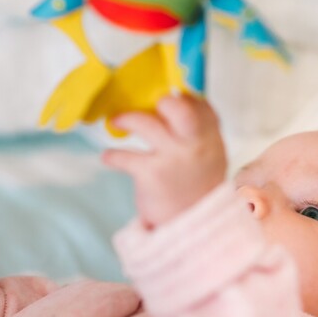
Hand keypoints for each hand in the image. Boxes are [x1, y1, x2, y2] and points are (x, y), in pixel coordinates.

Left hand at [102, 95, 226, 228]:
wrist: (191, 220)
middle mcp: (194, 143)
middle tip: (149, 104)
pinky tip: (108, 157)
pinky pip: (125, 157)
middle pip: (180, 109)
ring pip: (145, 124)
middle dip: (163, 101)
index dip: (180, 96)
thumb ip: (196, 127)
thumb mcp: (207, 151)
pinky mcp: (152, 175)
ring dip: (126, 119)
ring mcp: (173, 158)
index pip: (198, 104)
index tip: (164, 98)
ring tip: (116, 121)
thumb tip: (172, 97)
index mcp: (209, 134)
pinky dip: (112, 156)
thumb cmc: (196, 180)